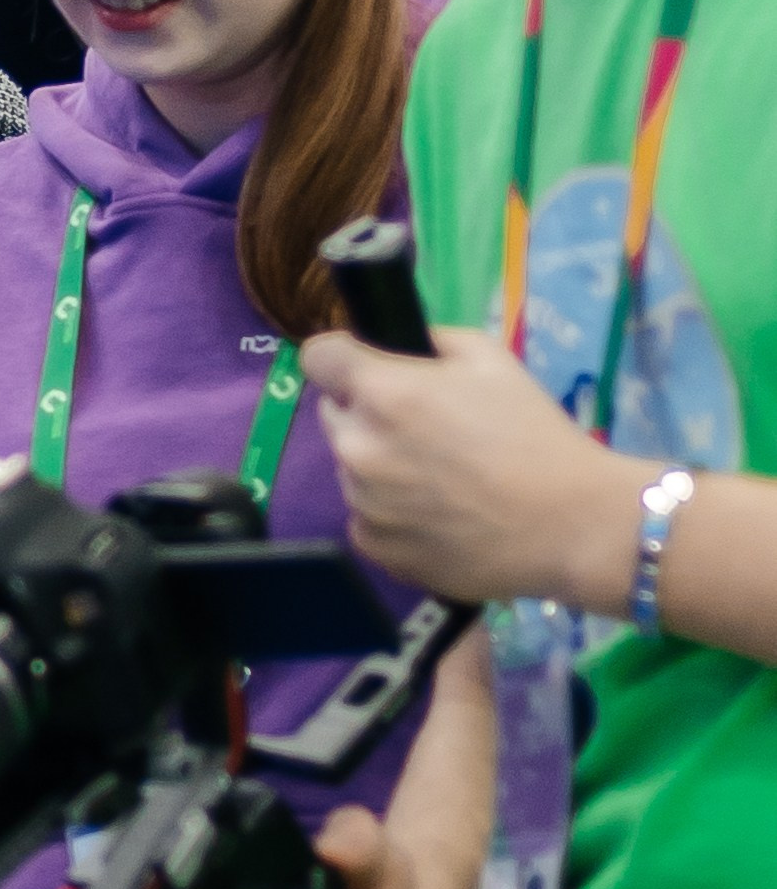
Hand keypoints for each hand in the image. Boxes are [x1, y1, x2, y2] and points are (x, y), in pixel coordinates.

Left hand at [301, 323, 637, 613]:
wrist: (570, 525)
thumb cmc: (535, 435)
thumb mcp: (493, 360)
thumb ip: (433, 340)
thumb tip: (400, 345)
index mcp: (383, 393)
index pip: (318, 356)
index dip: (343, 357)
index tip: (368, 367)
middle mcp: (358, 446)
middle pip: (335, 413)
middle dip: (367, 412)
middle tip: (425, 428)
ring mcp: (362, 503)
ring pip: (350, 467)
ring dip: (379, 464)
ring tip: (441, 479)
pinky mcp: (375, 547)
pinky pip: (364, 517)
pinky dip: (388, 513)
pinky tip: (436, 515)